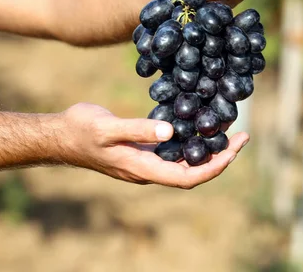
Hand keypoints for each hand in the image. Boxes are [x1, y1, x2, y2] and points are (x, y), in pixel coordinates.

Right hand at [56, 103, 248, 188]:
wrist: (60, 135)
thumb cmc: (81, 131)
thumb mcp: (107, 128)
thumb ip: (138, 130)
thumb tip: (170, 132)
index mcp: (144, 169)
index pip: (188, 178)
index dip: (214, 167)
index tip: (234, 150)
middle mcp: (149, 169)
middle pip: (193, 171)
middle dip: (221, 156)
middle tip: (242, 135)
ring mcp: (146, 161)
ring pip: (186, 160)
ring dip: (209, 148)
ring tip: (228, 128)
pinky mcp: (144, 150)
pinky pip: (174, 150)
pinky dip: (191, 139)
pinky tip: (199, 123)